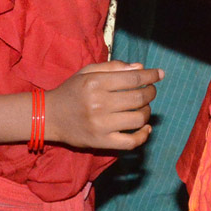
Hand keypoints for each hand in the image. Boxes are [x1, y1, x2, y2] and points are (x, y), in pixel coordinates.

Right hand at [47, 61, 161, 150]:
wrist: (50, 116)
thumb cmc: (71, 91)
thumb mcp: (87, 71)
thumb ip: (114, 67)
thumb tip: (140, 68)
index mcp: (96, 83)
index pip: (132, 78)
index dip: (150, 76)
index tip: (160, 74)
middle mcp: (99, 103)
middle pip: (138, 98)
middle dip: (150, 92)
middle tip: (150, 90)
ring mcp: (101, 125)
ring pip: (138, 119)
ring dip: (147, 111)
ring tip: (144, 107)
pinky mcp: (102, 142)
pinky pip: (131, 142)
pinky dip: (143, 135)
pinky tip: (146, 128)